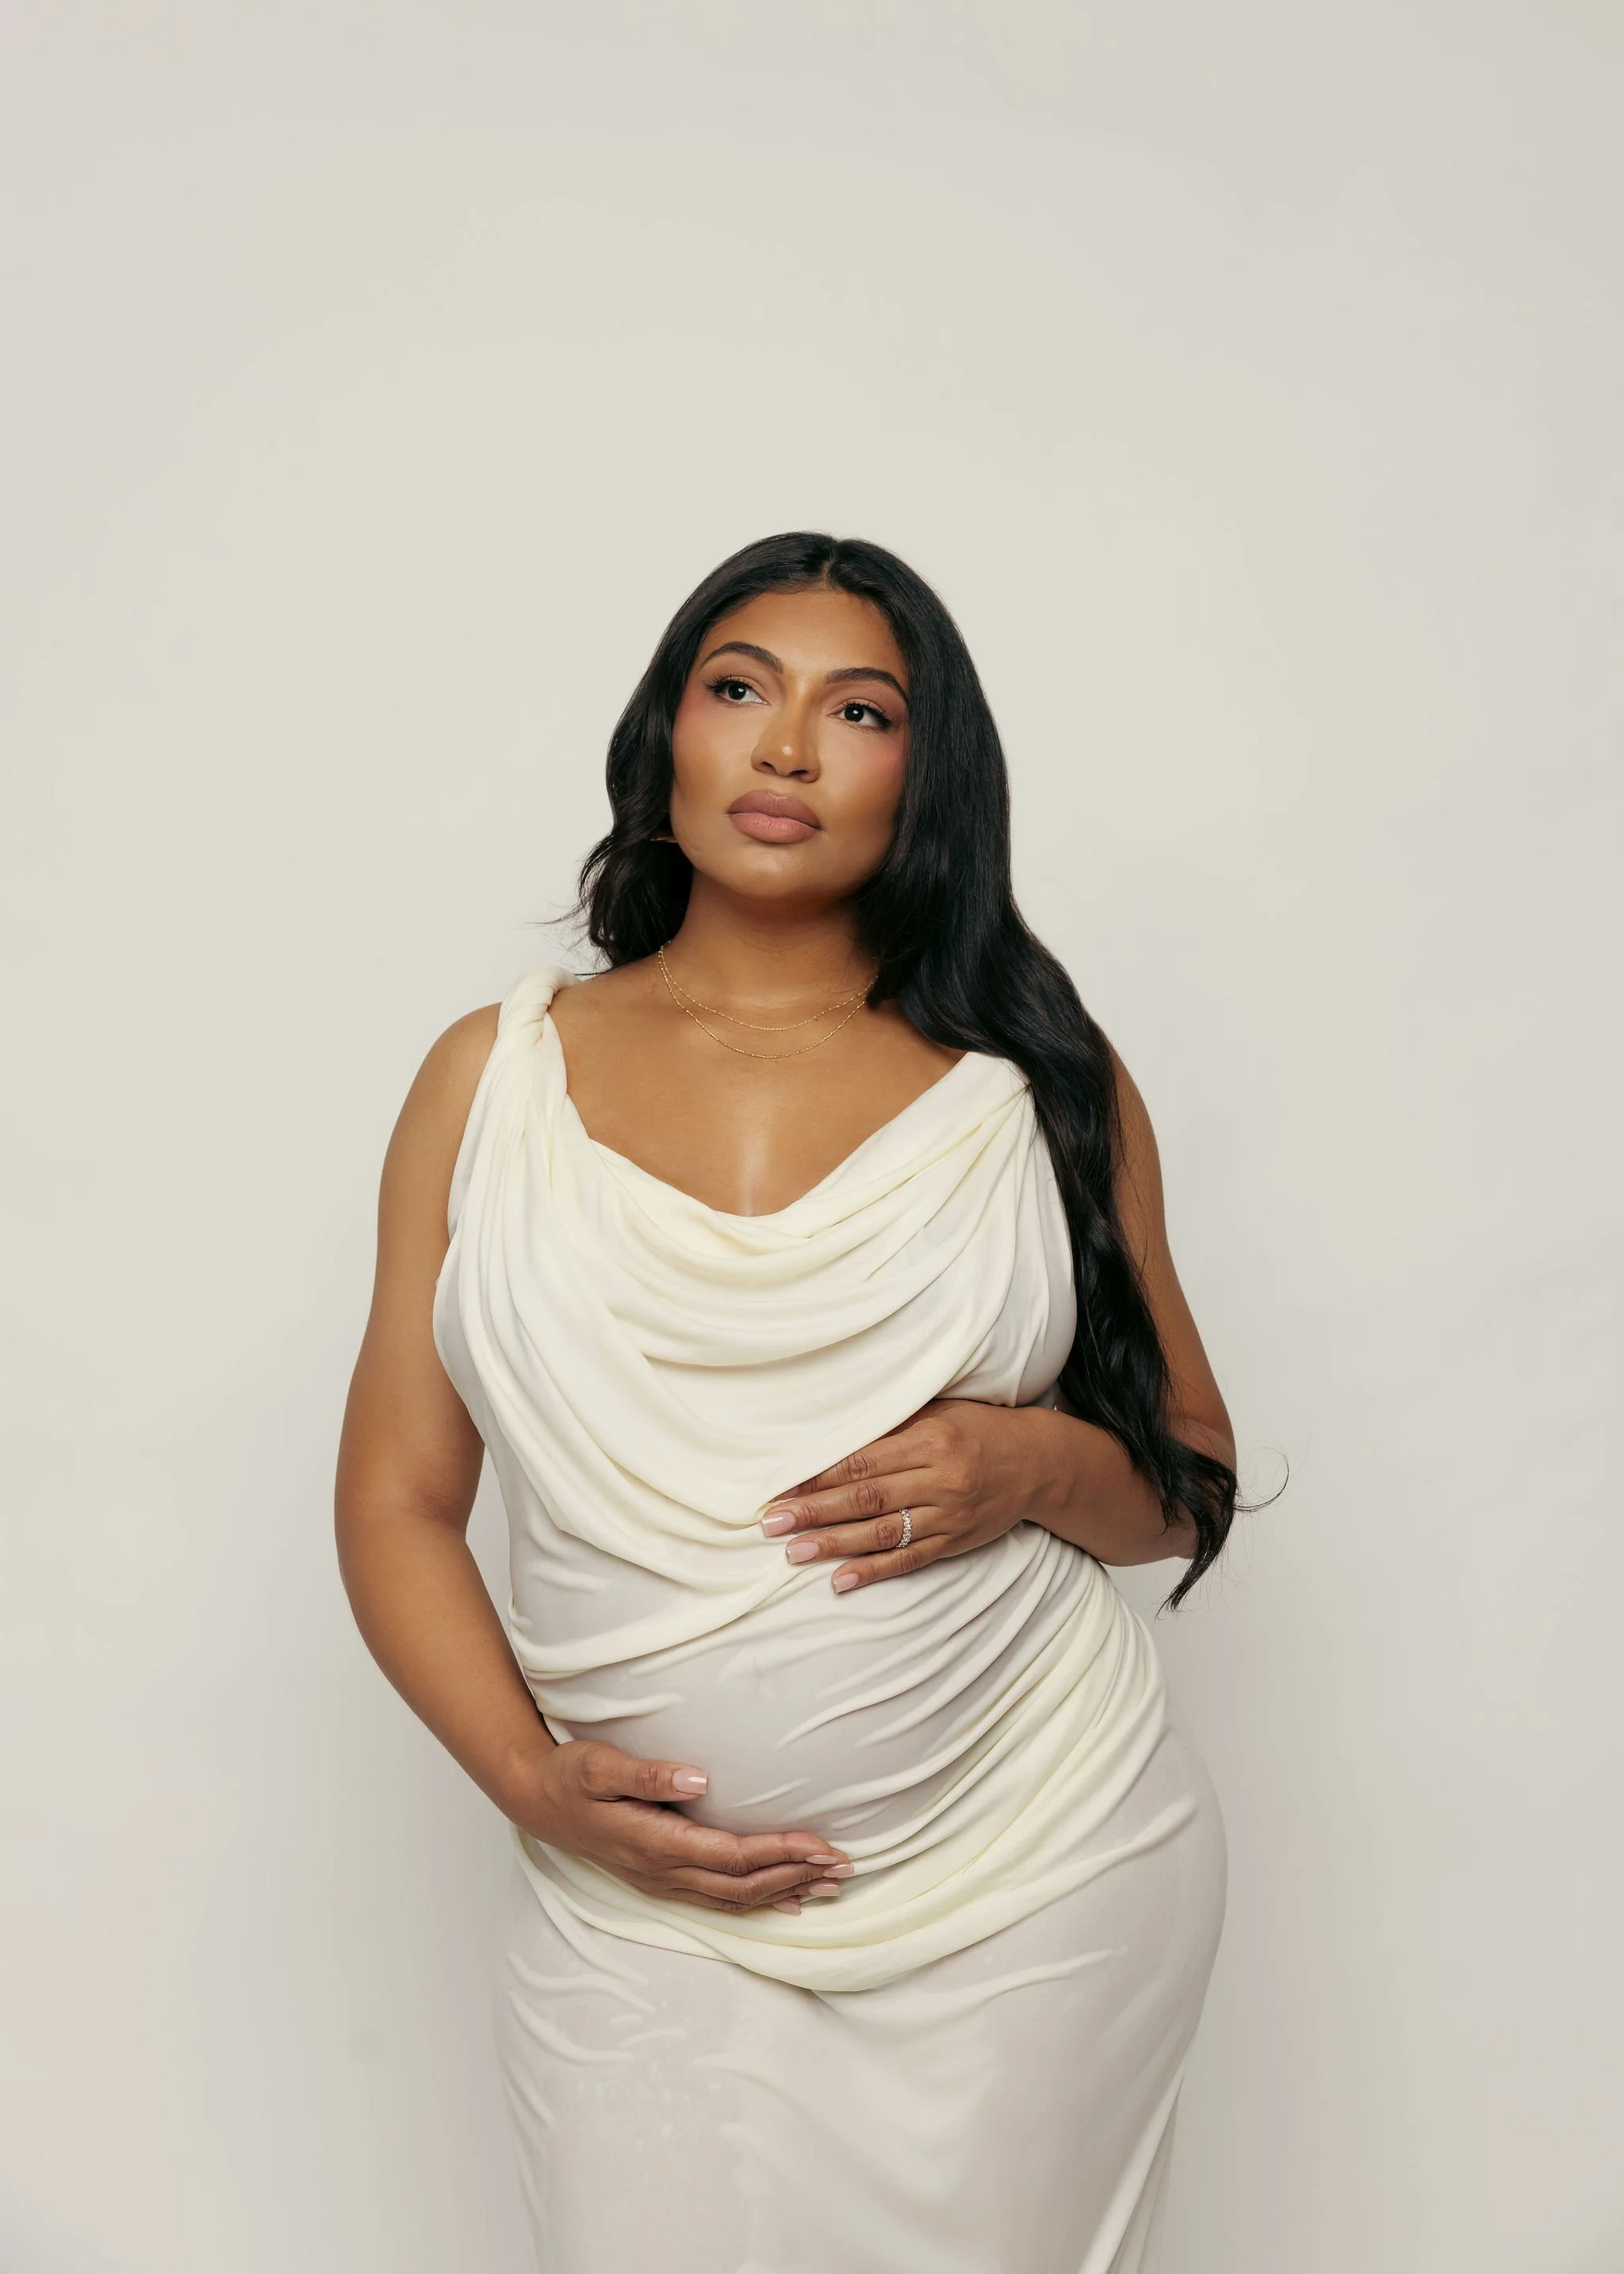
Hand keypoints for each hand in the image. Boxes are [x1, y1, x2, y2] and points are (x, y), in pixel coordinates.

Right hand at [525, 1741, 851, 1913]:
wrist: (537, 1800)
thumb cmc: (570, 1776)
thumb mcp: (599, 1766)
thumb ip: (647, 1774)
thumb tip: (697, 1778)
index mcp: (655, 1843)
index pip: (731, 1856)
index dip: (779, 1853)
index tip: (821, 1845)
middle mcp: (663, 1871)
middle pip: (742, 1885)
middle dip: (796, 1876)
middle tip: (845, 1867)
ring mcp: (662, 1880)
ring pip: (734, 1898)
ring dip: (784, 1892)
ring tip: (829, 1886)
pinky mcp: (662, 1878)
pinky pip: (718, 1899)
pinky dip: (757, 1902)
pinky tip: (784, 1901)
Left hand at [760, 1398, 1047, 1593]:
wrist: (1039, 1463)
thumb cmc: (978, 1428)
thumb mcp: (939, 1413)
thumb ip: (891, 1426)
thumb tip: (833, 1440)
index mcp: (930, 1440)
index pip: (863, 1461)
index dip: (819, 1476)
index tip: (783, 1488)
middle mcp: (939, 1479)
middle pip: (866, 1498)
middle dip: (815, 1512)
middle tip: (773, 1524)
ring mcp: (949, 1515)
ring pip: (883, 1533)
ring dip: (835, 1544)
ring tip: (794, 1553)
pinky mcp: (956, 1542)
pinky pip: (910, 1560)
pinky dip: (874, 1571)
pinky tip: (841, 1580)